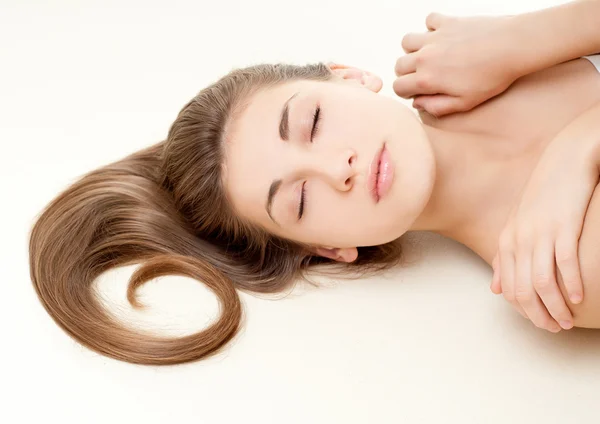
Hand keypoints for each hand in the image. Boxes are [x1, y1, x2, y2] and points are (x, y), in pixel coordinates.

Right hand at [393, 13, 518, 116]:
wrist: (513, 47)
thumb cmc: (492, 78)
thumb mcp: (465, 103)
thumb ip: (436, 107)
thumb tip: (418, 103)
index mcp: (427, 79)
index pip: (398, 87)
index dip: (407, 92)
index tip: (420, 92)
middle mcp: (425, 56)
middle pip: (399, 65)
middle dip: (407, 73)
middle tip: (424, 76)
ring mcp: (435, 37)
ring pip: (407, 42)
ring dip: (413, 49)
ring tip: (429, 55)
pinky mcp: (448, 22)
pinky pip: (429, 20)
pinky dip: (432, 27)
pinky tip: (443, 36)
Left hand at [490, 137, 598, 331]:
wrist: (564, 161)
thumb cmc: (543, 196)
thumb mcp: (518, 226)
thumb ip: (504, 257)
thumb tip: (494, 289)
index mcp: (506, 242)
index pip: (508, 288)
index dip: (523, 310)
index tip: (538, 321)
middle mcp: (518, 241)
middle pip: (523, 291)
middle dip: (538, 315)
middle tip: (554, 328)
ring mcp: (539, 235)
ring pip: (542, 284)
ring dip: (555, 308)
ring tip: (567, 321)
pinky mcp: (563, 228)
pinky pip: (565, 264)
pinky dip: (572, 285)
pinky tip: (580, 299)